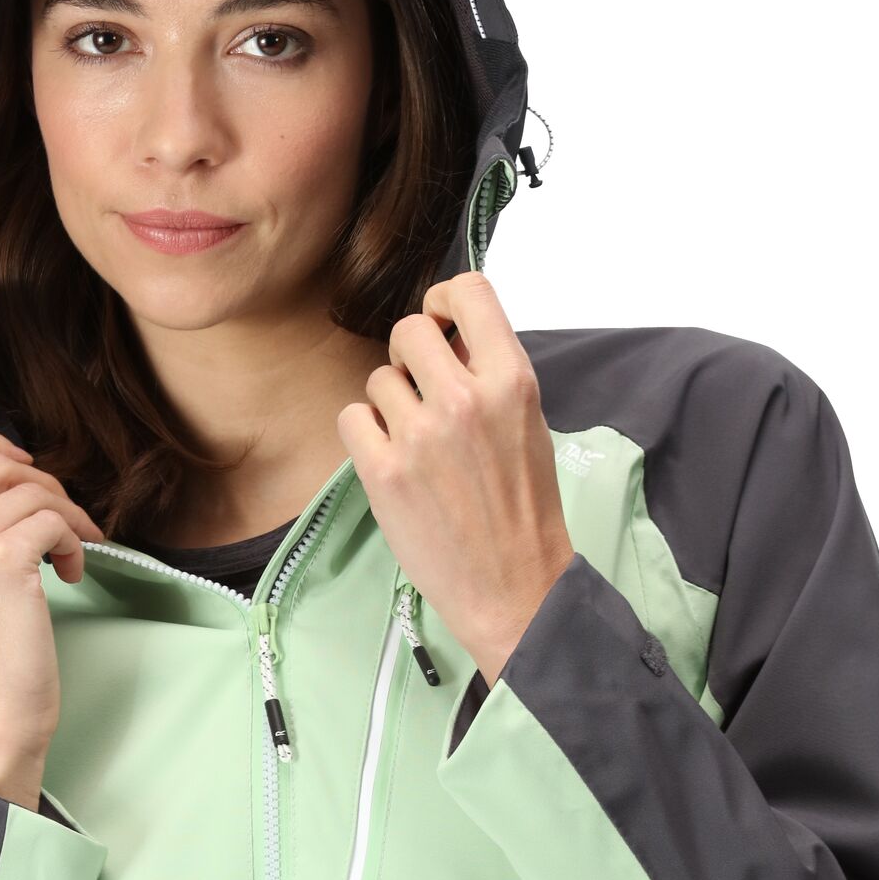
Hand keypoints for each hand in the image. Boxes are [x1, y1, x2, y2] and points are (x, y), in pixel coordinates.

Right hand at [0, 430, 106, 805]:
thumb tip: (3, 482)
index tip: (22, 469)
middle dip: (39, 482)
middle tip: (59, 519)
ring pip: (31, 487)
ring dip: (64, 515)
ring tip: (68, 552)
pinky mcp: (2, 558)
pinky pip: (55, 518)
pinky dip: (75, 540)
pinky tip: (70, 572)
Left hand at [336, 272, 573, 685]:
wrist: (513, 587)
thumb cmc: (523, 512)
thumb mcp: (526, 427)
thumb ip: (488, 375)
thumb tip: (447, 335)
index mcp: (512, 382)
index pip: (470, 292)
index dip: (445, 298)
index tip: (441, 320)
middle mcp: (465, 399)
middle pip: (410, 329)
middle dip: (409, 354)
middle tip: (420, 387)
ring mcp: (420, 435)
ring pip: (378, 379)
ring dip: (390, 404)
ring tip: (416, 444)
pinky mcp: (383, 471)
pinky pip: (352, 417)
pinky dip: (365, 435)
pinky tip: (391, 460)